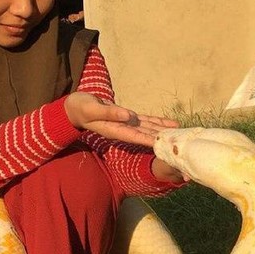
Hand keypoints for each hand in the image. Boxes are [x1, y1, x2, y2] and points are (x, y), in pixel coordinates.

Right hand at [64, 92, 179, 149]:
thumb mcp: (91, 109)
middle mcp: (123, 129)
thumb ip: (109, 113)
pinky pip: (145, 120)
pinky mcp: (127, 117)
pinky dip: (157, 122)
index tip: (164, 145)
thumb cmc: (80, 108)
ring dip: (163, 131)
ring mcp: (126, 123)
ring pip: (149, 129)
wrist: (75, 107)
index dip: (151, 141)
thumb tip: (128, 116)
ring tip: (180, 133)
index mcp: (114, 130)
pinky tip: (169, 124)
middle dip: (160, 141)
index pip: (136, 137)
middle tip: (177, 146)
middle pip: (145, 136)